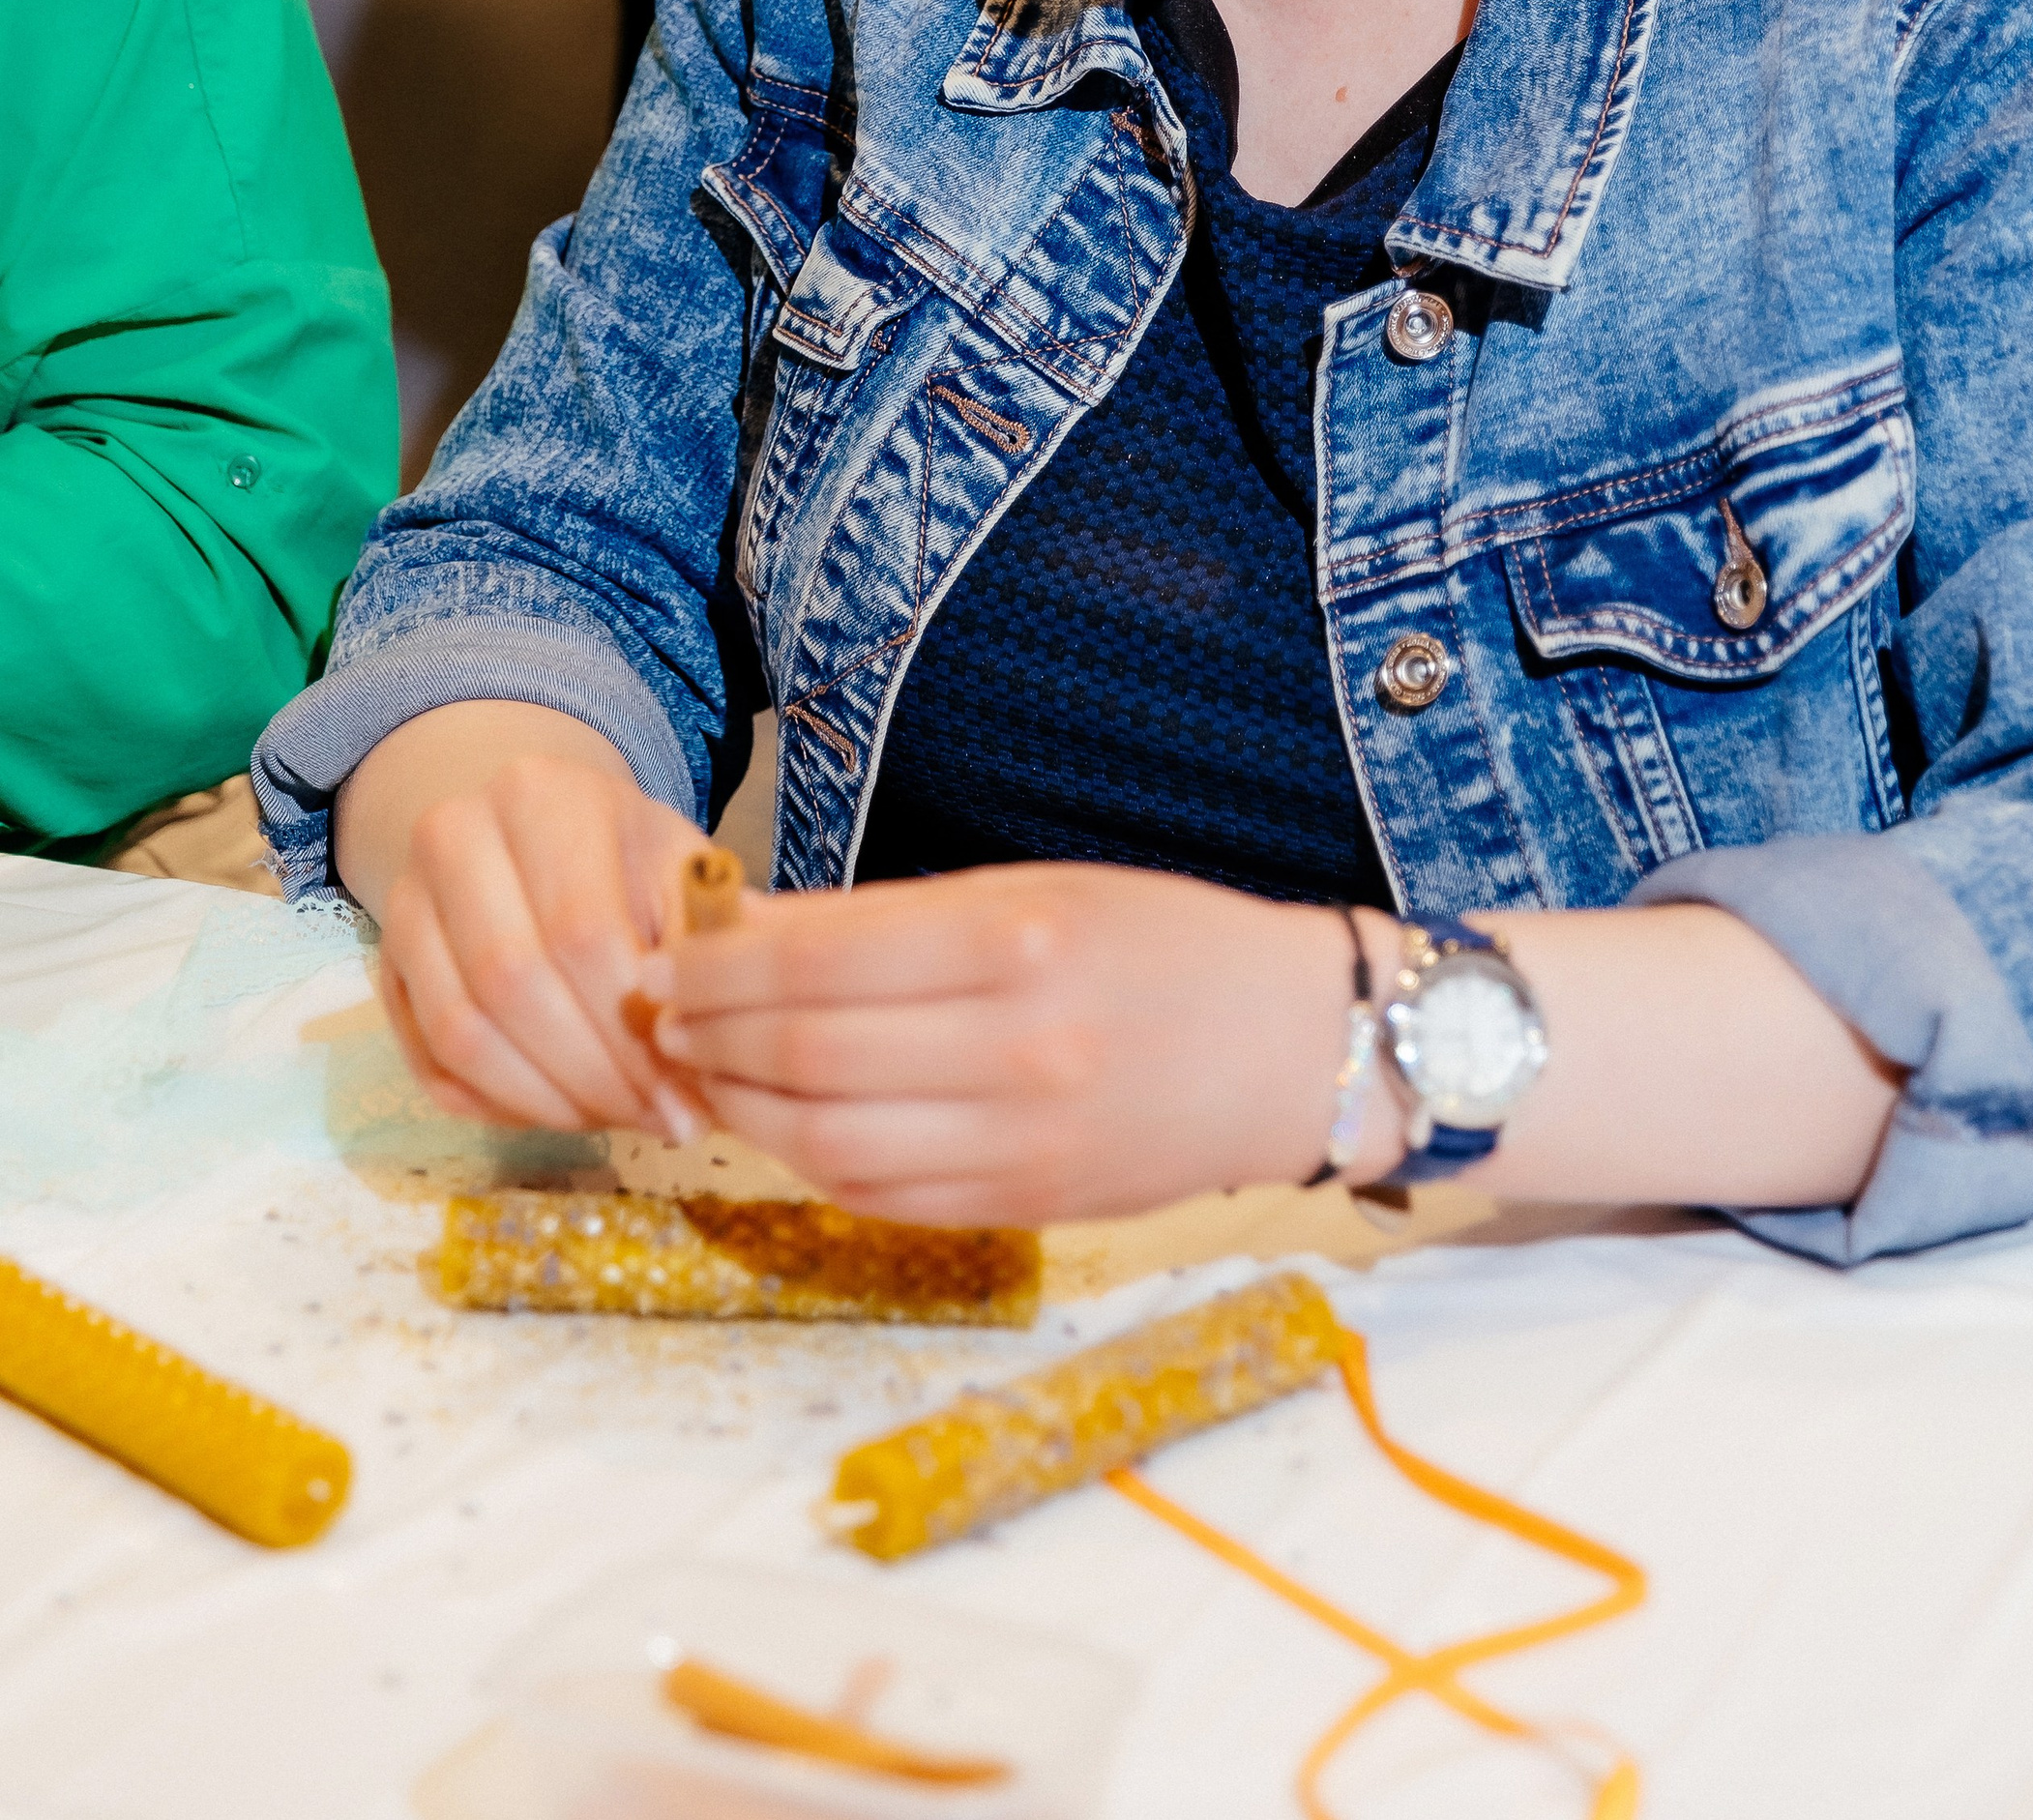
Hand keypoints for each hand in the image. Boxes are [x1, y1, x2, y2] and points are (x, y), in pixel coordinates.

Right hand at [374, 748, 713, 1139]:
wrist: (534, 830)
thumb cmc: (623, 856)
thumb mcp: (678, 871)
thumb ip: (702, 944)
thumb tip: (713, 1051)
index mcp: (538, 795)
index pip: (581, 931)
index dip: (633, 1027)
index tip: (686, 1091)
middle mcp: (452, 836)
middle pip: (514, 983)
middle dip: (593, 1074)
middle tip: (656, 1118)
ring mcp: (404, 903)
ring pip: (462, 1031)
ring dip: (545, 1100)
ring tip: (615, 1118)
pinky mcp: (384, 968)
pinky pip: (431, 1063)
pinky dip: (499, 1106)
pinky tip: (563, 1111)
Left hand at [643, 864, 1378, 1225]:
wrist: (1299, 1049)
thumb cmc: (1168, 945)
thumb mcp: (1038, 891)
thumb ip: (896, 920)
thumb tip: (753, 931)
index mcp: (1019, 942)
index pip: (815, 961)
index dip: (719, 964)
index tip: (670, 956)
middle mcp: (1016, 1049)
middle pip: (805, 1054)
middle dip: (710, 1034)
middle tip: (666, 1013)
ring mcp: (1022, 1142)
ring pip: (826, 1142)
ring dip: (745, 1107)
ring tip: (711, 1070)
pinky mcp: (1027, 1208)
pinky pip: (880, 1198)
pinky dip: (813, 1163)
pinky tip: (789, 1124)